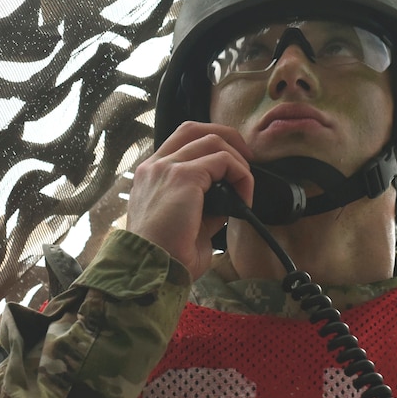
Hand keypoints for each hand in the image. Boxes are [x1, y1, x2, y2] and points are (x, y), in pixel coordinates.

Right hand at [125, 122, 254, 281]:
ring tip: (245, 187)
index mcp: (150, 175)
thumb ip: (203, 202)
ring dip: (237, 161)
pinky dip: (241, 176)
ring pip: (212, 141)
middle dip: (227, 137)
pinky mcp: (182, 176)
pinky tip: (244, 198)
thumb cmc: (165, 255)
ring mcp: (166, 167)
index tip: (231, 164)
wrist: (151, 269)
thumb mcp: (184, 221)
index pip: (181, 141)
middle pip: (194, 128)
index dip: (210, 144)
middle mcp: (154, 165)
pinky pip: (223, 161)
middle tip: (247, 159)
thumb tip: (230, 196)